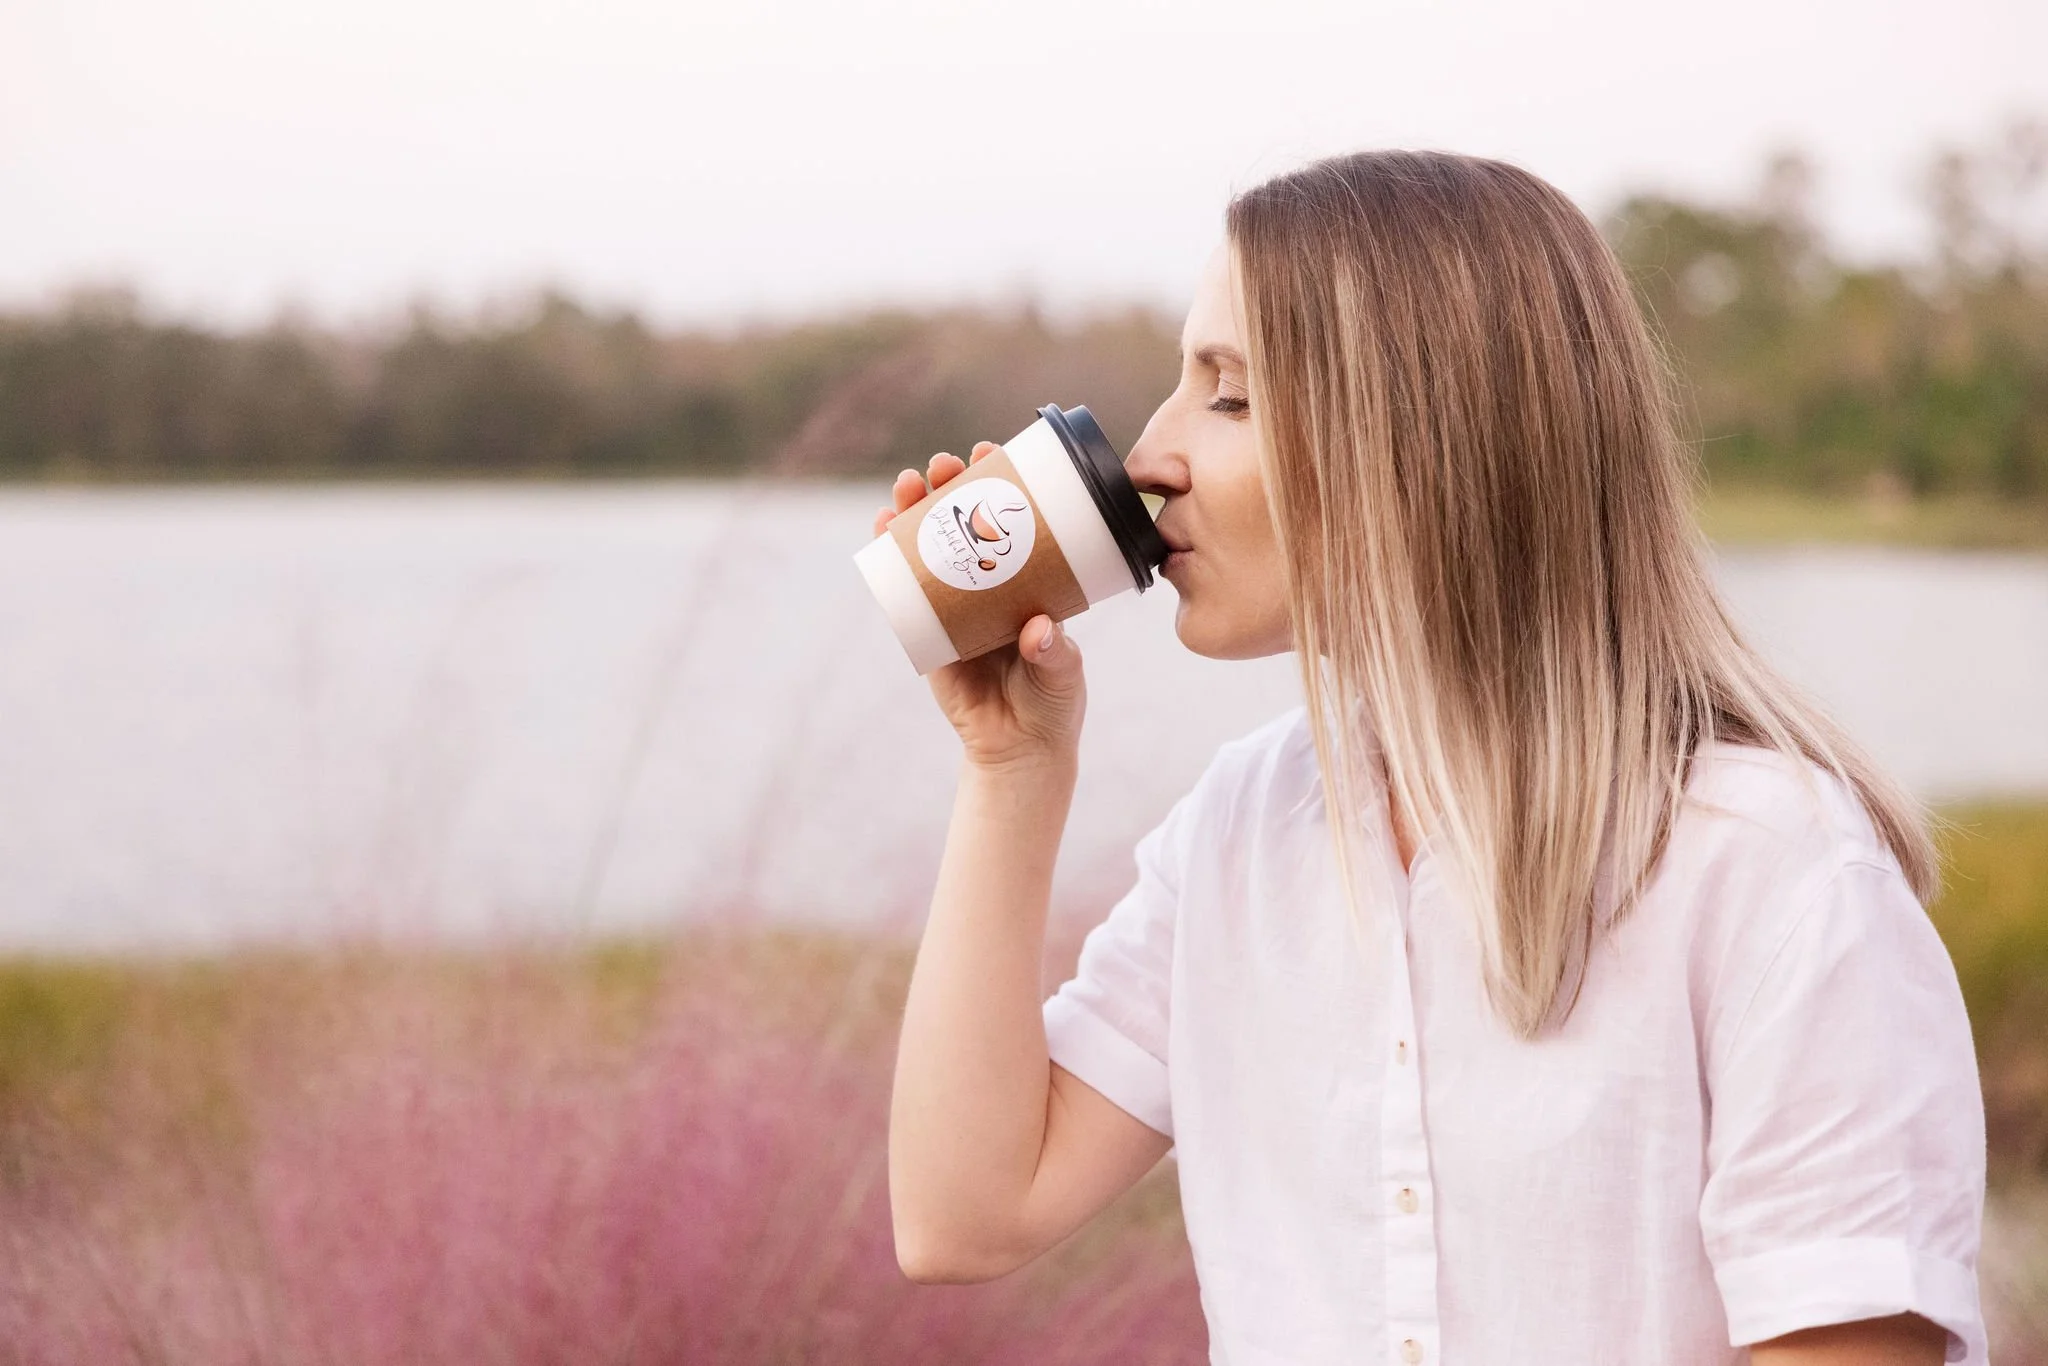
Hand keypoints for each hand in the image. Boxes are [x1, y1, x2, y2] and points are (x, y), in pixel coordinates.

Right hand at [872, 441, 1085, 772]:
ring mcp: (956, 602)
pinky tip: (880, 527)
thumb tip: (1037, 629)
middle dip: (951, 486)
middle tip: (944, 465)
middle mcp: (992, 583)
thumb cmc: (1052, 704)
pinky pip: (904, 586)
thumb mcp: (1063, 675)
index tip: (992, 451)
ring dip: (914, 508)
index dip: (1001, 481)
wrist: (1016, 750)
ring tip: (906, 485)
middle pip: (966, 521)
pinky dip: (890, 554)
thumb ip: (1054, 653)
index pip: (1015, 518)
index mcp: (1031, 580)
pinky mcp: (928, 627)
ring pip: (931, 544)